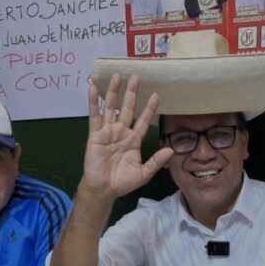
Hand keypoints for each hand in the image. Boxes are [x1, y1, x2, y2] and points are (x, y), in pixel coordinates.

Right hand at [83, 74, 173, 198]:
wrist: (104, 189)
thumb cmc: (122, 182)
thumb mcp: (143, 173)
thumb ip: (156, 161)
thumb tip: (170, 150)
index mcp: (134, 140)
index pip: (144, 120)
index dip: (149, 109)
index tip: (156, 95)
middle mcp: (121, 132)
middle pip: (127, 108)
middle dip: (131, 93)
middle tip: (136, 77)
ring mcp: (108, 131)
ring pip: (111, 107)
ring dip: (114, 92)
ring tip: (117, 76)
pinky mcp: (95, 134)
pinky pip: (94, 116)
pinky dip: (94, 102)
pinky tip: (94, 88)